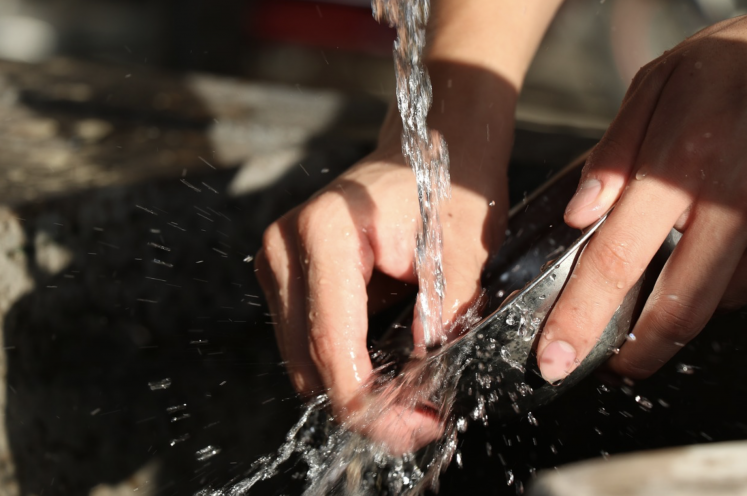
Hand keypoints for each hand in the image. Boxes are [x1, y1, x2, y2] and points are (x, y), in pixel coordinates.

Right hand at [256, 140, 507, 453]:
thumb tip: (424, 375)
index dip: (370, 405)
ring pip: (303, 360)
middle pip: (309, 363)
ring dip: (352, 390)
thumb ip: (446, 311)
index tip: (414, 427)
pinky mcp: (286, 273)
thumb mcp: (464, 248)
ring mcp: (278, 260)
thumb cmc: (449, 184)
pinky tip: (387, 373)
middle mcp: (285, 247)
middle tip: (422, 421)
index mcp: (326, 233)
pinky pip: (307, 340)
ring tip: (410, 402)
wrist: (429, 146)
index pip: (333, 345)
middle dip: (364, 406)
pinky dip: (343, 366)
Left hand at [536, 10, 746, 382]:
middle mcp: (729, 202)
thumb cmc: (729, 62)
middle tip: (610, 364)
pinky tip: (695, 264)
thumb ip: (614, 154)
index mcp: (679, 167)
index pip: (616, 261)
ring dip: (674, 317)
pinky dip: (715, 286)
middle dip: (637, 352)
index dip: (581, 318)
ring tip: (645, 309)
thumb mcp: (656, 86)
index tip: (556, 356)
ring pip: (716, 301)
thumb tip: (578, 216)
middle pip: (676, 308)